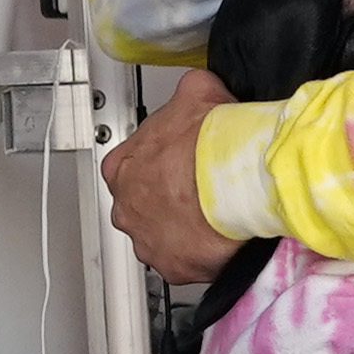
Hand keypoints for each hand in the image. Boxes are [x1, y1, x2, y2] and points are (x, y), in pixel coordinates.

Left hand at [108, 74, 239, 283]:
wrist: (232, 188)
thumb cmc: (208, 146)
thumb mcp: (197, 92)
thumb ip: (189, 91)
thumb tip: (199, 86)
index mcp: (121, 167)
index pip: (130, 165)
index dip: (159, 161)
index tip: (179, 159)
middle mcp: (126, 207)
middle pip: (142, 204)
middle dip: (166, 197)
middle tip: (196, 188)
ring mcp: (145, 240)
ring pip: (160, 234)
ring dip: (181, 226)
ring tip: (210, 213)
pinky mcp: (170, 267)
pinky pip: (182, 260)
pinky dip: (199, 251)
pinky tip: (217, 236)